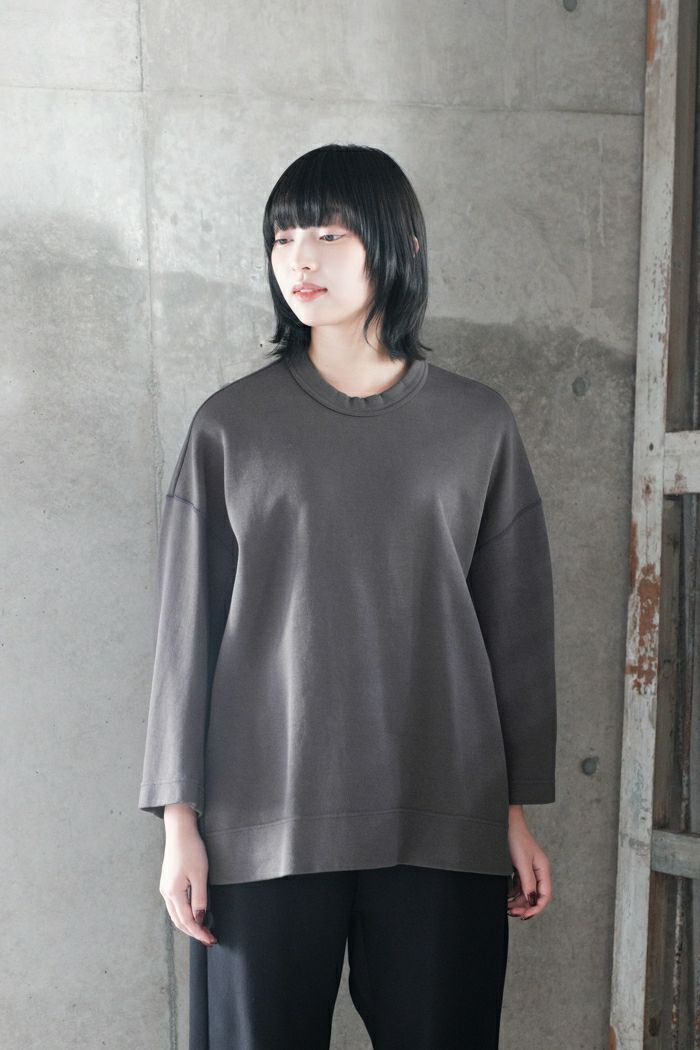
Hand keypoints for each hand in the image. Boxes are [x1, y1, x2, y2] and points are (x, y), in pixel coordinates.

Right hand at [159, 812, 216, 945]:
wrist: (179, 831)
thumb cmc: (191, 850)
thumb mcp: (200, 875)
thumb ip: (200, 899)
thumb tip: (199, 919)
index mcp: (173, 893)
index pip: (187, 921)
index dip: (199, 933)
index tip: (210, 940)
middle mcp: (166, 893)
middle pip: (179, 921)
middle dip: (193, 932)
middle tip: (208, 939)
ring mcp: (165, 888)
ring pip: (175, 914)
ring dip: (188, 925)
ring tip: (202, 930)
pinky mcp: (168, 882)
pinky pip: (174, 905)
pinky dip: (183, 914)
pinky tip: (193, 915)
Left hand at [506, 808, 552, 920]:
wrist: (505, 822)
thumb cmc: (515, 838)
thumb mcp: (521, 862)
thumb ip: (528, 881)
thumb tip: (531, 900)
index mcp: (543, 870)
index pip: (545, 895)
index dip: (536, 908)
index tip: (524, 915)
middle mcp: (538, 871)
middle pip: (535, 896)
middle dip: (525, 906)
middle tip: (511, 913)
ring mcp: (529, 870)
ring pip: (526, 892)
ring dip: (518, 901)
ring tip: (506, 907)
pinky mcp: (519, 868)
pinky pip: (519, 886)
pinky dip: (513, 893)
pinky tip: (505, 896)